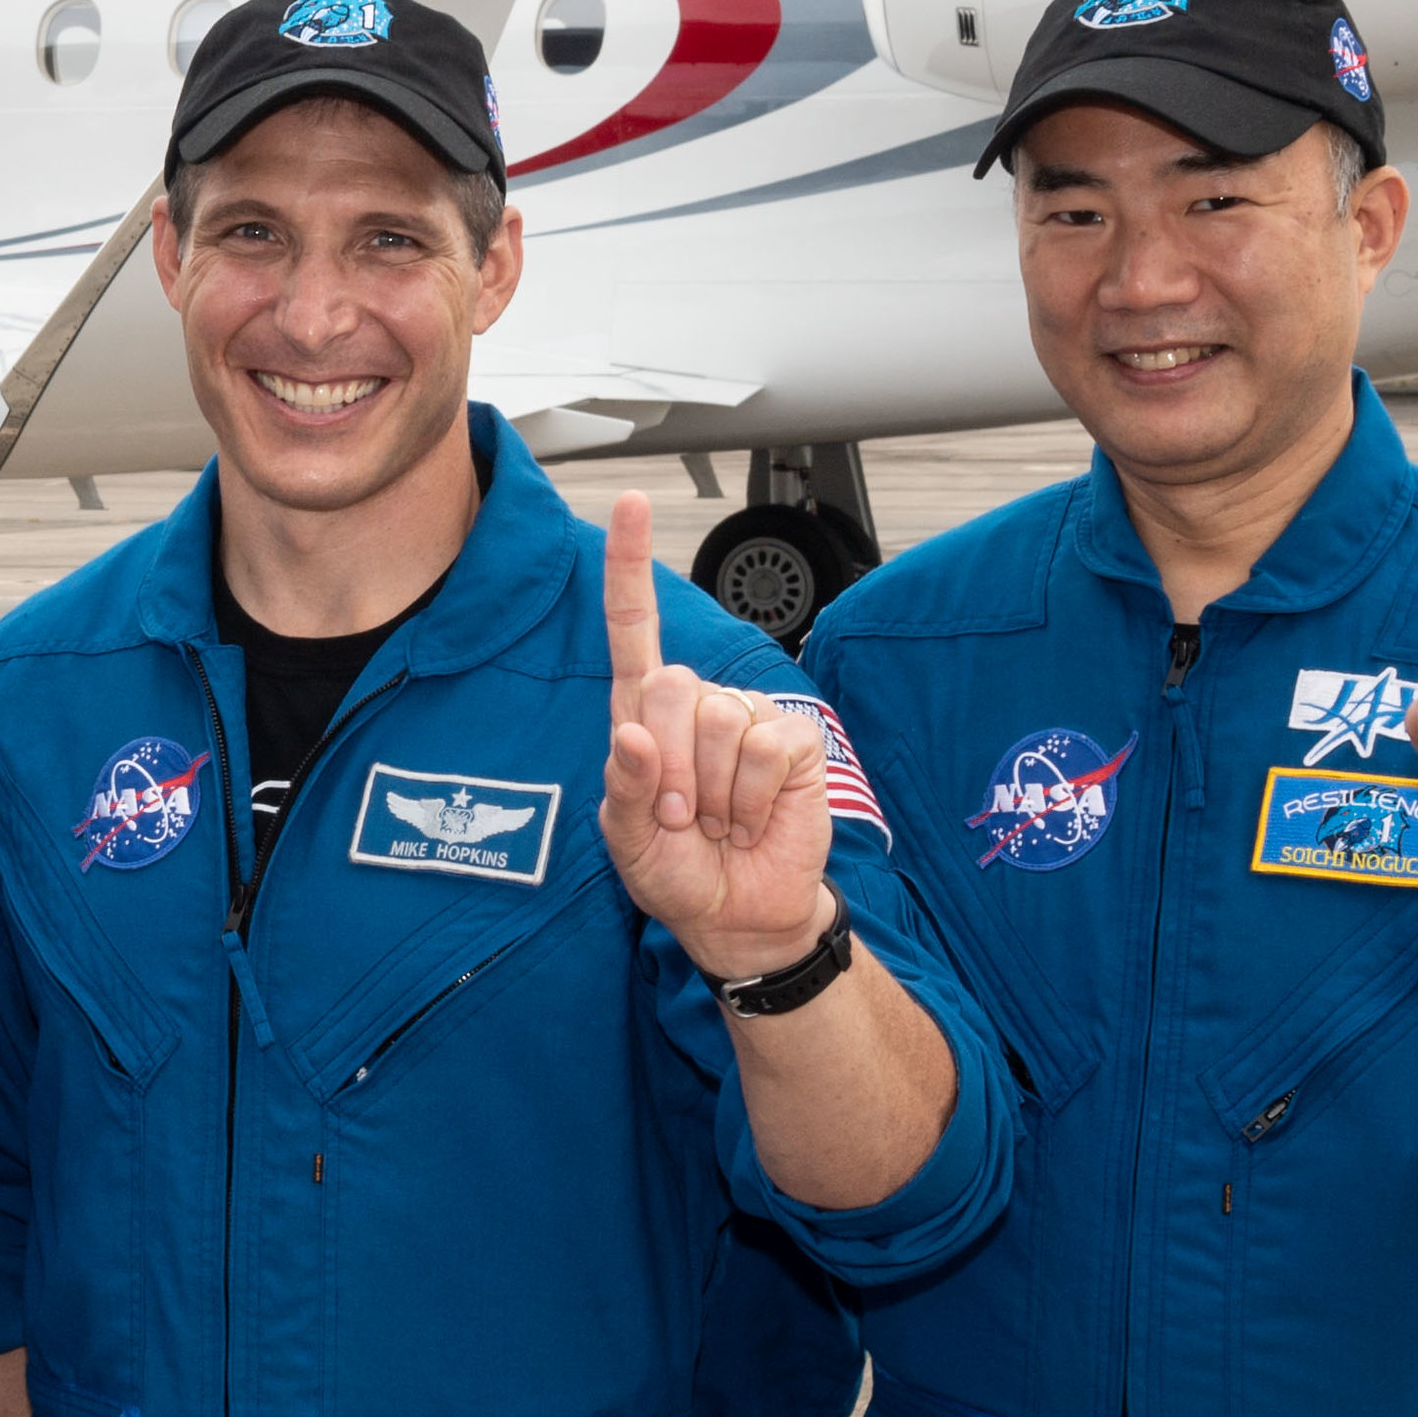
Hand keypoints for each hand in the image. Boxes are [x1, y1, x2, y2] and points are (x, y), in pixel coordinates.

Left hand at [597, 493, 837, 975]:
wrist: (737, 915)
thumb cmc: (677, 871)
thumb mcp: (629, 842)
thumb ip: (626, 790)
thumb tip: (635, 736)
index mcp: (643, 713)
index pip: (633, 627)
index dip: (628, 565)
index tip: (629, 501)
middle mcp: (696, 702)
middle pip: (670, 687)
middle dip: (670, 766)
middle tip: (684, 815)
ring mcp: (747, 717)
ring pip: (717, 722)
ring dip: (712, 792)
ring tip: (719, 821)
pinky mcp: (791, 740)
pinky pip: (762, 748)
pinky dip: (751, 797)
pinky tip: (752, 818)